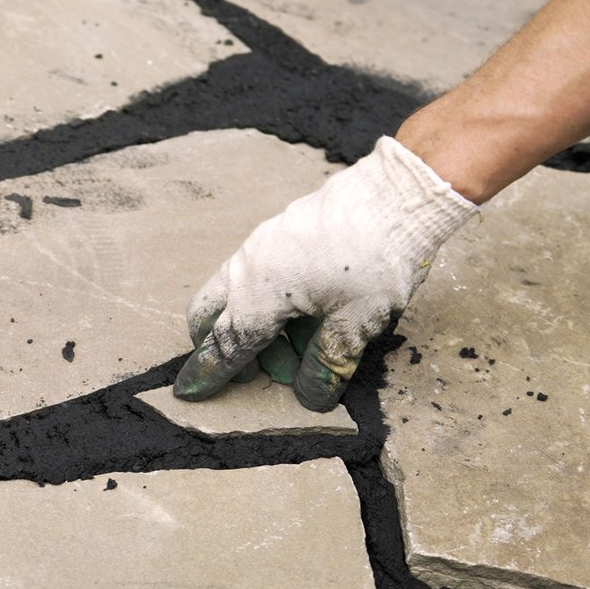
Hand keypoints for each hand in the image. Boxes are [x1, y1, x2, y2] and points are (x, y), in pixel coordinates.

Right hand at [172, 136, 477, 410]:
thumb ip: (327, 363)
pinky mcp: (280, 231)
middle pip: (208, 312)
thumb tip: (309, 396)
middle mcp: (249, 266)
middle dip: (217, 345)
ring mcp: (262, 243)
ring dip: (255, 327)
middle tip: (253, 371)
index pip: (226, 343)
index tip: (188, 392)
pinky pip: (257, 274)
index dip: (209, 372)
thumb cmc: (379, 258)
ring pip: (234, 293)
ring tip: (302, 345)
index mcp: (260, 292)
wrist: (401, 192)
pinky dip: (269, 302)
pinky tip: (311, 311)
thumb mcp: (358, 322)